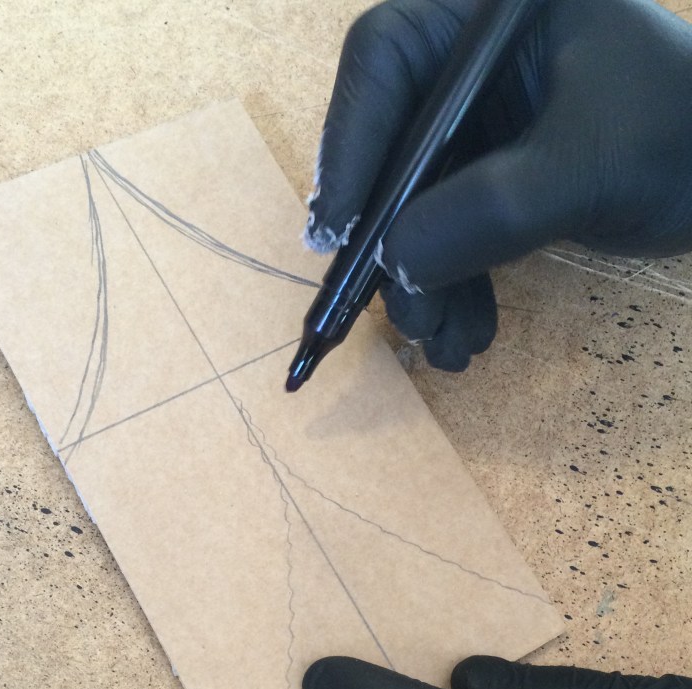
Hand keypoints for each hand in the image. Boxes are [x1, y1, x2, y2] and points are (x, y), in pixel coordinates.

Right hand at [305, 0, 691, 369]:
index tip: (339, 233)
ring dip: (424, 283)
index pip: (386, 59)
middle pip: (391, 144)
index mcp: (488, 12)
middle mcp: (473, 62)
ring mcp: (484, 123)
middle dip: (391, 239)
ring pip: (417, 203)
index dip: (350, 145)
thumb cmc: (684, 136)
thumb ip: (492, 208)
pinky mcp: (497, 176)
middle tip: (399, 312)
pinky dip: (456, 287)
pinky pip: (453, 231)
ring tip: (442, 345)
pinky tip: (467, 337)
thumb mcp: (590, 164)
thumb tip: (394, 262)